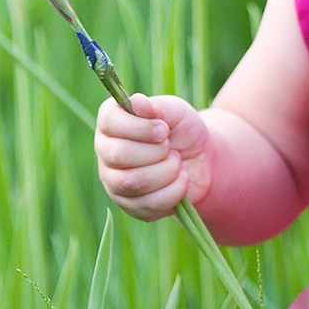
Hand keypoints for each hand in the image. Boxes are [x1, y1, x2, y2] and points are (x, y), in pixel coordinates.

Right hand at [94, 94, 212, 220]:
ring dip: (166, 171)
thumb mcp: (175, 111)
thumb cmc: (182, 129)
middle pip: (118, 154)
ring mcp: (115, 182)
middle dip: (155, 151)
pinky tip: (182, 180)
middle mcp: (106, 152)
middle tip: (170, 147)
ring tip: (177, 162)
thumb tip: (136, 102)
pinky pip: (147, 204)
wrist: (202, 160)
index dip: (139, 127)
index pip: (109, 122)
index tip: (164, 129)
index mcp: (111, 122)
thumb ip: (156, 106)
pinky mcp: (131, 206)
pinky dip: (174, 191)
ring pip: (131, 182)